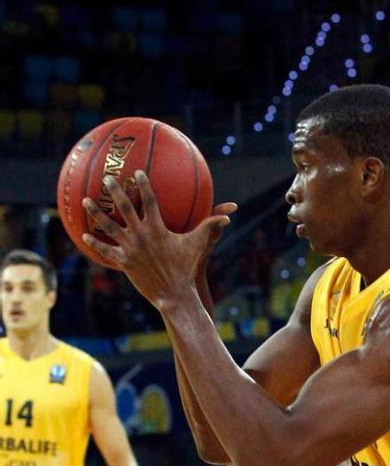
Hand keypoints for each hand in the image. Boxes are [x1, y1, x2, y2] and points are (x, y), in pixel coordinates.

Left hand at [82, 171, 235, 307]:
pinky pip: (106, 250)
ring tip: (86, 200)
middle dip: (115, 191)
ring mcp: (130, 249)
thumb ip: (211, 226)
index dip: (144, 185)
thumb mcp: (199, 244)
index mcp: (158, 228)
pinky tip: (83, 235)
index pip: (149, 201)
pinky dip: (95, 242)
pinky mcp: (123, 262)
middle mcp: (141, 235)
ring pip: (109, 227)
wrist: (173, 293)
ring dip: (96, 213)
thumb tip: (229, 215)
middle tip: (107, 178)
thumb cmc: (188, 267)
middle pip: (125, 208)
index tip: (137, 172)